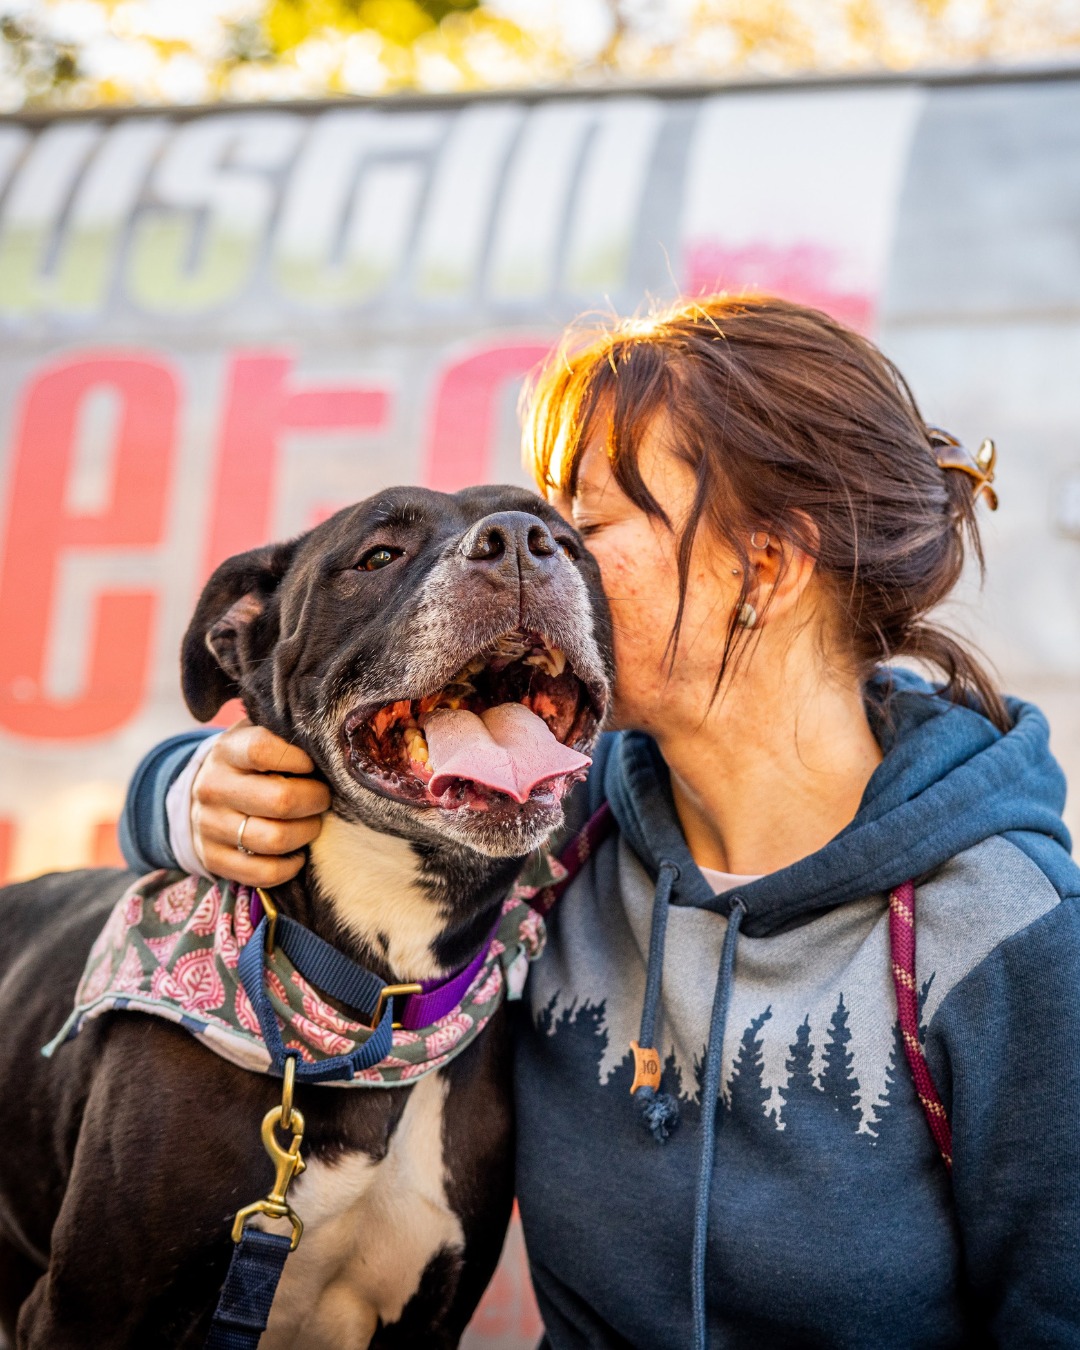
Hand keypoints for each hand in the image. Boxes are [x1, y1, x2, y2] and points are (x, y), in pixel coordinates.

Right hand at [191, 719, 330, 886]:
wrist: (202, 795)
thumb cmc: (249, 763)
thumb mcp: (258, 735)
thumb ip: (286, 735)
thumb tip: (330, 744)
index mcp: (227, 751)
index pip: (262, 750)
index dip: (298, 759)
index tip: (312, 765)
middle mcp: (214, 787)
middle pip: (280, 800)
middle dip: (315, 800)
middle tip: (324, 798)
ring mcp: (210, 826)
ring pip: (275, 839)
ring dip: (306, 833)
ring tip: (312, 822)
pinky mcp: (213, 859)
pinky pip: (264, 873)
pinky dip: (290, 867)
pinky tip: (297, 854)